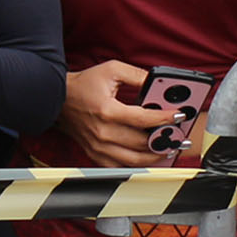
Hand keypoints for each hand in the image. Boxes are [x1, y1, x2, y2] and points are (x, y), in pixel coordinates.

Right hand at [58, 60, 183, 170]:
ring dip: (155, 156)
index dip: (164, 118)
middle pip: (142, 143)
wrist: (58, 99)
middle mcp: (103, 132)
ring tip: (169, 149)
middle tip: (178, 135)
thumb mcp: (111, 70)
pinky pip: (121, 166)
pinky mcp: (96, 155)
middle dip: (164, 139)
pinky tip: (149, 157)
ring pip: (134, 160)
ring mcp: (99, 147)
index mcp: (107, 111)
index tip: (178, 116)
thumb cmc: (84, 85)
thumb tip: (157, 83)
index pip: (143, 119)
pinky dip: (138, 164)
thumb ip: (137, 75)